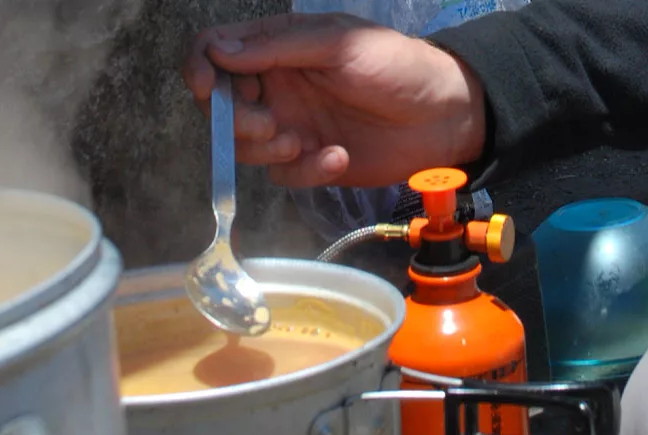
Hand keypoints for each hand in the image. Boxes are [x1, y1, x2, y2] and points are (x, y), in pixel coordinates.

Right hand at [182, 12, 487, 187]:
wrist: (446, 115)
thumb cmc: (398, 67)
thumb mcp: (339, 45)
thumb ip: (278, 48)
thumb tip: (217, 51)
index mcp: (278, 48)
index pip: (215, 52)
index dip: (201, 69)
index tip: (207, 88)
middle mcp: (278, 86)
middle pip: (220, 106)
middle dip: (236, 120)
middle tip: (271, 124)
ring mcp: (294, 125)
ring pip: (247, 146)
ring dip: (267, 149)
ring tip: (304, 143)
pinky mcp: (314, 161)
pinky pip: (285, 175)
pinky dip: (306, 171)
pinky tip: (339, 158)